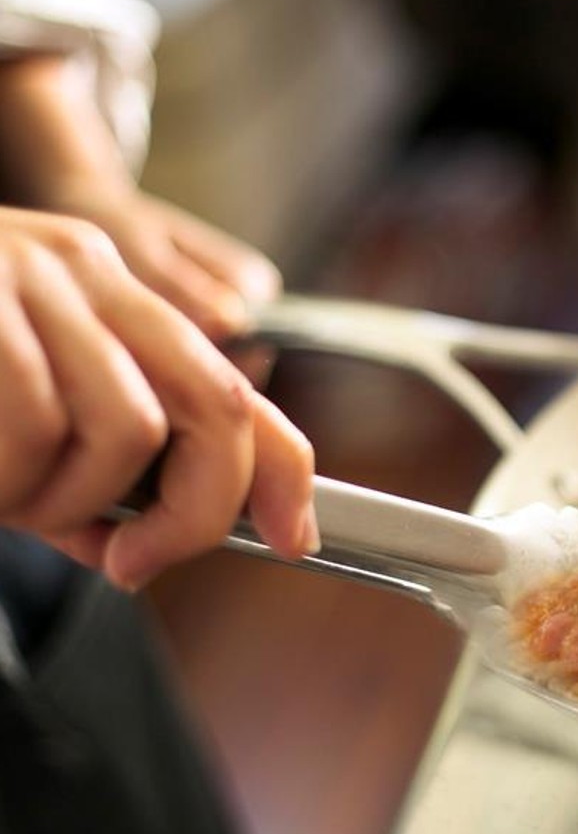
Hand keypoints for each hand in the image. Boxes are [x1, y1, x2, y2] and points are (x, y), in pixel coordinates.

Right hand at [0, 206, 316, 590]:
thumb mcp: (20, 415)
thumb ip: (89, 469)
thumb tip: (142, 542)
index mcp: (114, 299)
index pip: (235, 386)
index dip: (281, 470)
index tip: (292, 537)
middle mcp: (90, 273)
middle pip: (213, 407)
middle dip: (194, 510)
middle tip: (132, 561)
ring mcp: (32, 275)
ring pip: (123, 431)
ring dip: (66, 499)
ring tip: (4, 494)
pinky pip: (36, 424)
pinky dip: (10, 480)